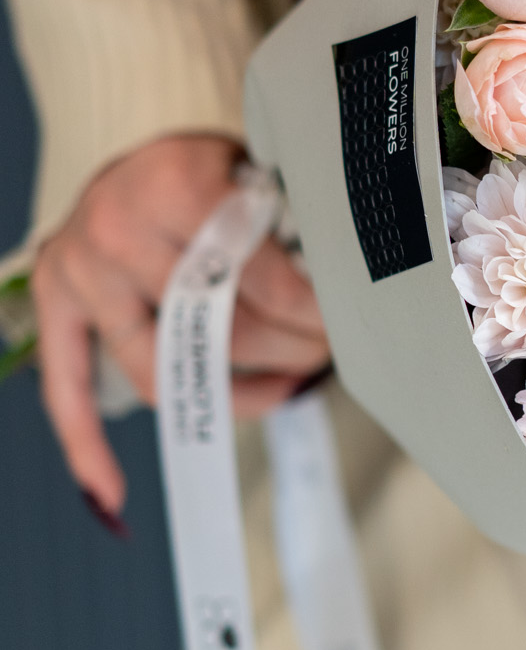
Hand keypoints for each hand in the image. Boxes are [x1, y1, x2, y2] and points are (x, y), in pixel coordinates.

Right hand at [32, 135, 329, 518]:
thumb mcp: (255, 169)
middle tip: (327, 350)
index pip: (258, 276)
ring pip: (165, 367)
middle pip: (217, 327)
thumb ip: (287, 221)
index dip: (309, 312)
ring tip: (286, 383)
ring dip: (235, 393)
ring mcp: (81, 273)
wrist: (138, 159)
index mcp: (174, 185)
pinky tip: (111, 491)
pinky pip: (66, 388)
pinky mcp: (56, 307)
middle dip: (288, 349)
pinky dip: (85, 445)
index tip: (345, 324)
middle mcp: (118, 229)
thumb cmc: (204, 170)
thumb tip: (345, 285)